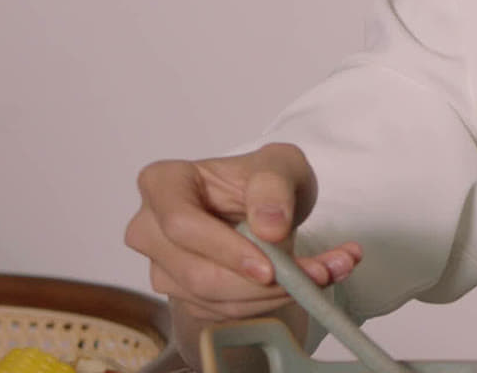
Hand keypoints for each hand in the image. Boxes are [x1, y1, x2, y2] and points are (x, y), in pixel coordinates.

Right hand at [124, 143, 361, 323]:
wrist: (268, 208)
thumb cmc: (265, 180)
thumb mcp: (281, 164)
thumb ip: (274, 187)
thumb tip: (269, 227)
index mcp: (163, 183)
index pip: (181, 224)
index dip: (224, 250)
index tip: (269, 266)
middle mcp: (150, 228)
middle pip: (197, 272)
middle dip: (263, 282)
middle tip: (318, 273)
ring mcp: (163, 266)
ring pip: (214, 298)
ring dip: (276, 294)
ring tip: (326, 272)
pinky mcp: (185, 295)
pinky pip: (226, 311)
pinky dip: (271, 302)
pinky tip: (306, 284)